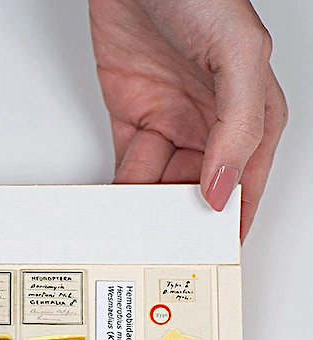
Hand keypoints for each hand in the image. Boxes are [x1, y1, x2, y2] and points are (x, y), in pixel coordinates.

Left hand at [89, 0, 286, 237]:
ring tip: (131, 231)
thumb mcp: (238, 54)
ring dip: (146, 207)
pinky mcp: (132, 117)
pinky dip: (121, 187)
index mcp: (252, 114)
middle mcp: (212, 123)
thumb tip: (223, 185)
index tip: (215, 258)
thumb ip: (238, 124)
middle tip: (161, 250)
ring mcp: (171, 120)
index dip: (233, 222)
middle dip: (180, 220)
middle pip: (198, 190)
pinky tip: (114, 205)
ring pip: (159, 183)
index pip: (246, 184)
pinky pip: (128, 165)